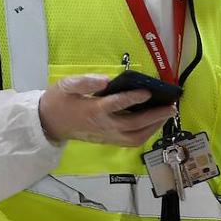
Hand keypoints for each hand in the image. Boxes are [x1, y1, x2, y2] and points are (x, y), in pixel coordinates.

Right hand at [38, 74, 174, 145]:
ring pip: (135, 137)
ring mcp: (107, 135)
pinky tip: (155, 123)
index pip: (116, 105)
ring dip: (154, 127)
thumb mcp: (66, 85)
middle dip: (154, 117)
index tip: (148, 91)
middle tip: (171, 106)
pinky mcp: (109, 140)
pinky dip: (146, 134)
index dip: (133, 99)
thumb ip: (85, 81)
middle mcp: (103, 125)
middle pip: (132, 125)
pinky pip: (131, 141)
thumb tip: (107, 79)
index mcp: (93, 110)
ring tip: (167, 114)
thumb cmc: (60, 101)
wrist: (49, 123)